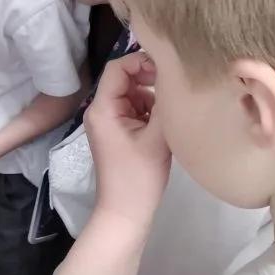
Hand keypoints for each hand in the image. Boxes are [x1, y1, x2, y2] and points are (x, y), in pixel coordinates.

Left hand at [84, 52, 170, 229]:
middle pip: (124, 78)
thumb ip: (163, 103)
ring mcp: (109, 121)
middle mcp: (100, 110)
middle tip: (174, 86)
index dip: (141, 61)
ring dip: (152, 95)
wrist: (126, 212)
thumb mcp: (157, 137)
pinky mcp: (118, 131)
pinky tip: (165, 120)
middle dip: (149, 79)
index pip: (117, 68)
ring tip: (172, 106)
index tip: (168, 69)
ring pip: (132, 93)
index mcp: (102, 108)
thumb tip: (173, 76)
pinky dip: (150, 109)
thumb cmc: (138, 176)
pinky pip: (134, 108)